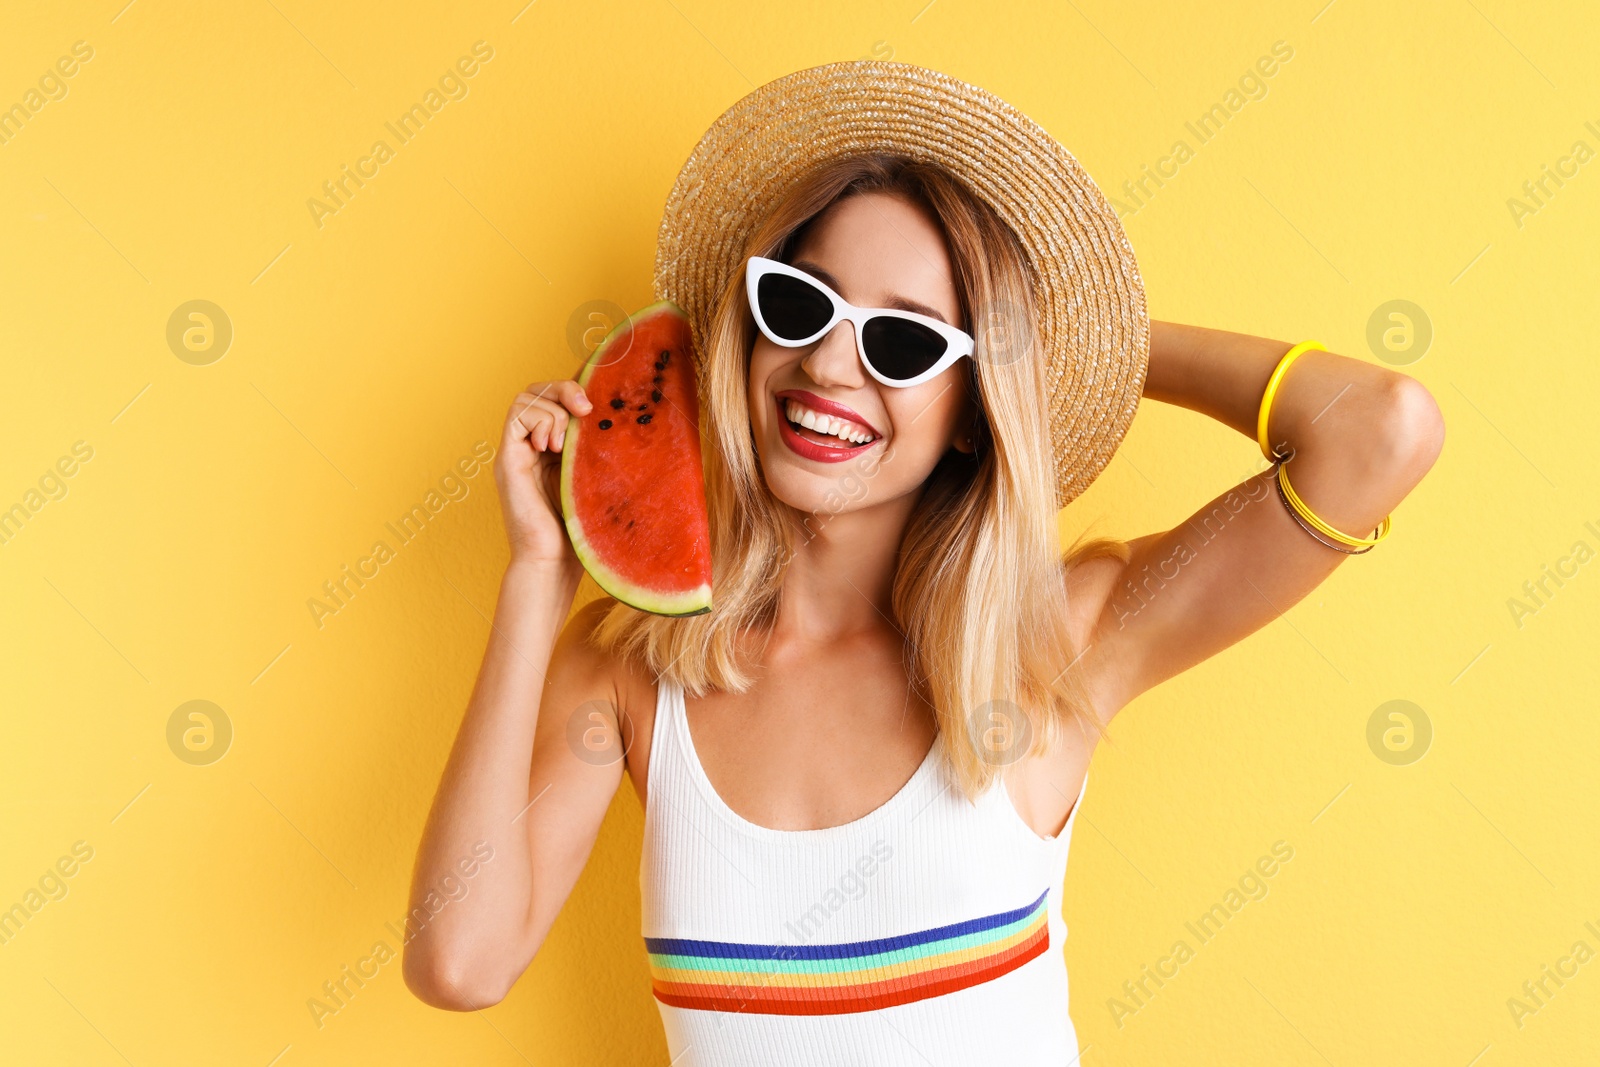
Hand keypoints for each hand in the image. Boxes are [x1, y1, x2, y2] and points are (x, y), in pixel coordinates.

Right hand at [495, 380, 592, 566]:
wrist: (554, 562)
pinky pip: (518, 414)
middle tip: (586, 410)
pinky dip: (539, 421)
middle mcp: (531, 446)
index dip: (576, 389)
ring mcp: (517, 451)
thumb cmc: (580, 530)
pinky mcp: (507, 459)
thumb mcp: (595, 477)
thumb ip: (597, 448)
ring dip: (554, 411)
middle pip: (540, 390)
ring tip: (563, 445)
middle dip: (565, 389)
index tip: (602, 399)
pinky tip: (550, 448)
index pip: (558, 399)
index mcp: (553, 449)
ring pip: (527, 397)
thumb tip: (622, 414)